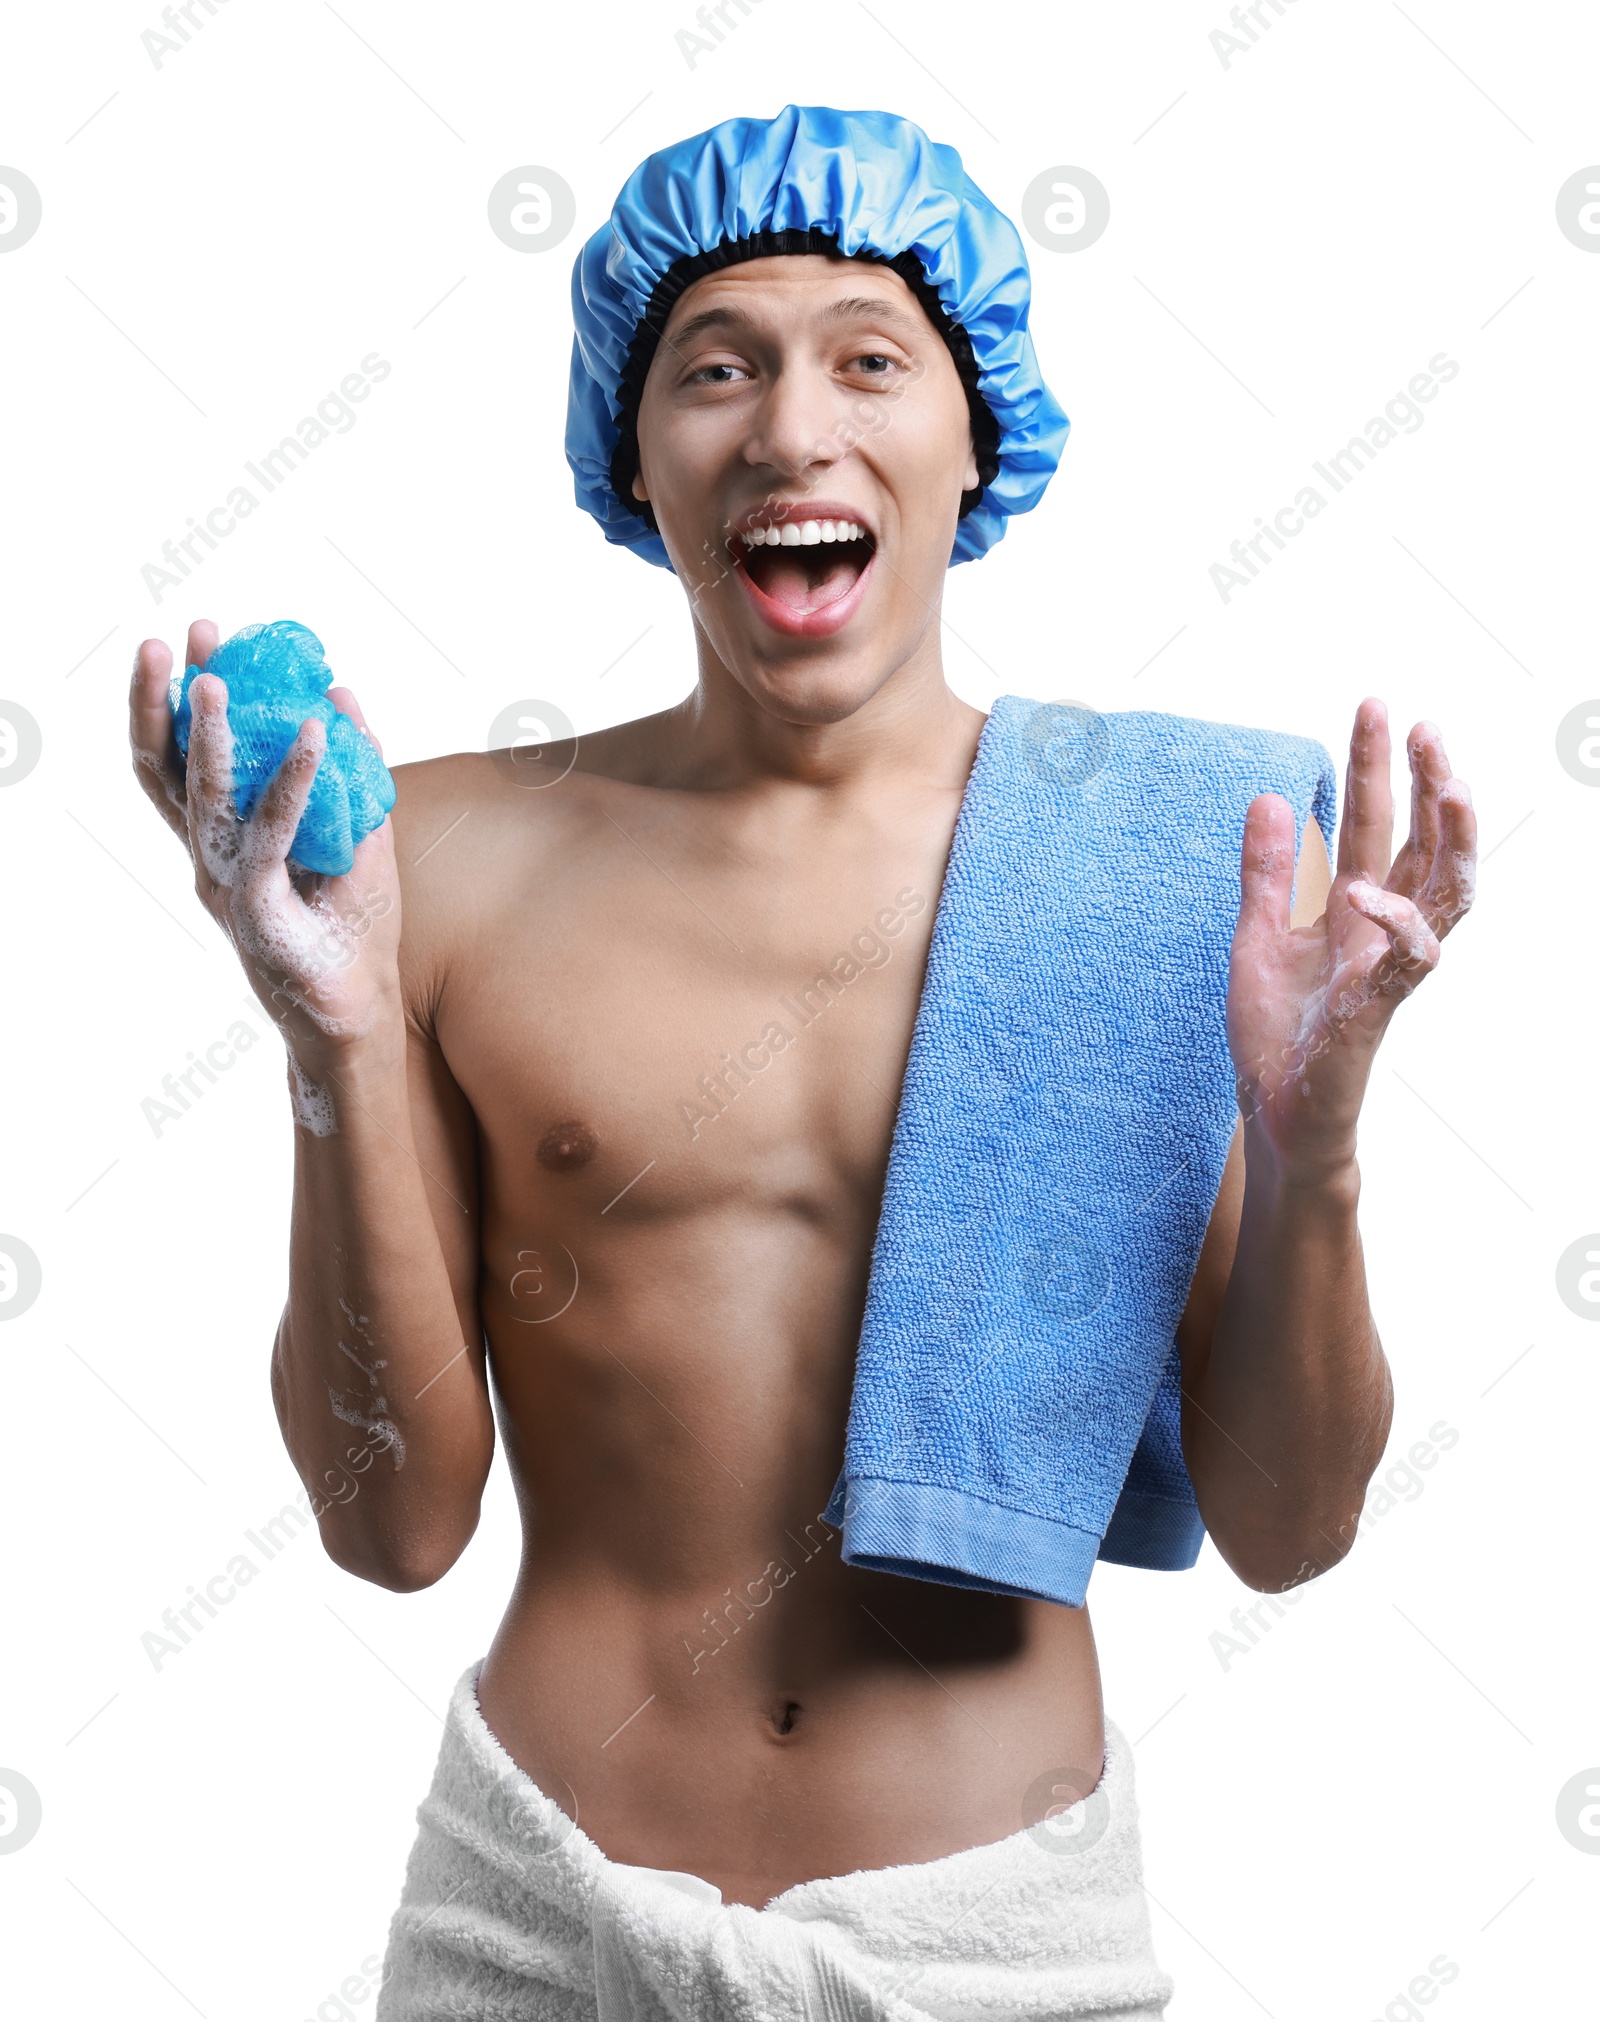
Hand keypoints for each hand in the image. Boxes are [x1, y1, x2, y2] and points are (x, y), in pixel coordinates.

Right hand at [129, 618, 402, 1065]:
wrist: (357, 1013)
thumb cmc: (352, 929)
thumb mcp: (357, 833)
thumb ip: (351, 770)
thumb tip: (342, 693)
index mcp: (224, 837)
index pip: (184, 756)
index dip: (180, 698)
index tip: (199, 638)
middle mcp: (212, 857)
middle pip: (171, 768)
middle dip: (168, 696)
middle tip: (186, 635)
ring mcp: (227, 884)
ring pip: (202, 799)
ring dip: (205, 735)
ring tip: (211, 678)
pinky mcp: (257, 911)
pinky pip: (268, 837)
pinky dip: (290, 782)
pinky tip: (311, 736)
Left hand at [1227, 696, 1475, 1176]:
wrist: (1274, 1112)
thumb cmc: (1276, 1032)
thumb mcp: (1257, 936)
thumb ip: (1267, 873)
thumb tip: (1270, 795)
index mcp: (1355, 911)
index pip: (1379, 826)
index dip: (1379, 769)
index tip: (1376, 708)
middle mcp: (1382, 933)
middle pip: (1426, 846)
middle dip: (1429, 785)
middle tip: (1425, 725)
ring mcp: (1386, 969)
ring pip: (1444, 896)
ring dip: (1448, 839)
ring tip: (1445, 783)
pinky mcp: (1374, 1011)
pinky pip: (1406, 964)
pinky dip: (1393, 924)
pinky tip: (1366, 891)